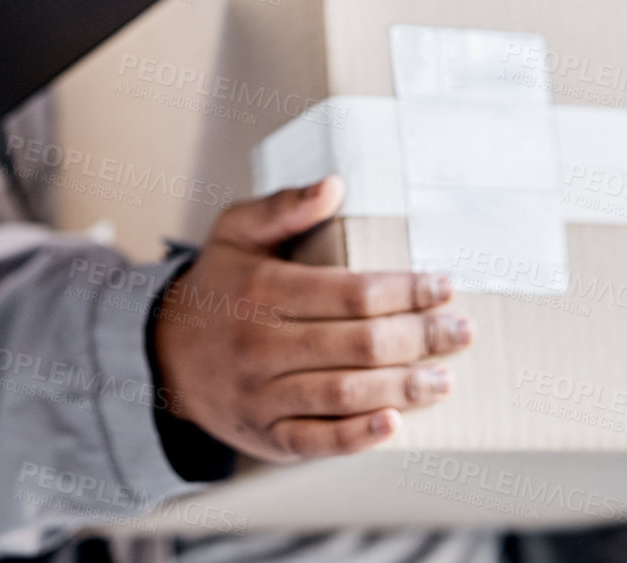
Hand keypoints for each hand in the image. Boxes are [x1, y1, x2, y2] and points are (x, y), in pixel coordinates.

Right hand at [154, 177, 472, 462]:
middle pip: (358, 343)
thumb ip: (283, 205)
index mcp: (261, 290)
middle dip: (420, 337)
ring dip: (403, 387)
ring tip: (445, 377)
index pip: (350, 292)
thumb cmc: (217, 288)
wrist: (164, 356)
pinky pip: (317, 440)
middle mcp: (261, 344)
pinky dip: (358, 436)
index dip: (405, 290)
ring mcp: (262, 394)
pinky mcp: (267, 435)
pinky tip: (394, 423)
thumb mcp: (235, 232)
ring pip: (344, 392)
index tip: (442, 285)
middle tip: (461, 330)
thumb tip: (334, 185)